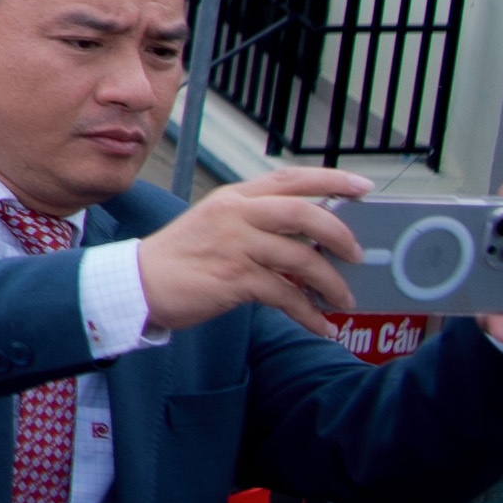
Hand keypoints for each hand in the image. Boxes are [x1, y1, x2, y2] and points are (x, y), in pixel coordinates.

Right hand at [135, 165, 374, 337]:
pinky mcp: (234, 278)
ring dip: (332, 284)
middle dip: (341, 235)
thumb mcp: (216, 223)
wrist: (139, 282)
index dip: (331, 180)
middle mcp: (235, 214)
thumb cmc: (181, 257)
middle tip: (358, 255)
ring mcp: (235, 245)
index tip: (363, 187)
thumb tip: (309, 237)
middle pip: (304, 213)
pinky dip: (310, 313)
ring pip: (302, 258)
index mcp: (233, 197)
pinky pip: (287, 295)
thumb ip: (256, 221)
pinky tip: (320, 325)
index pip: (290, 177)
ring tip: (343, 300)